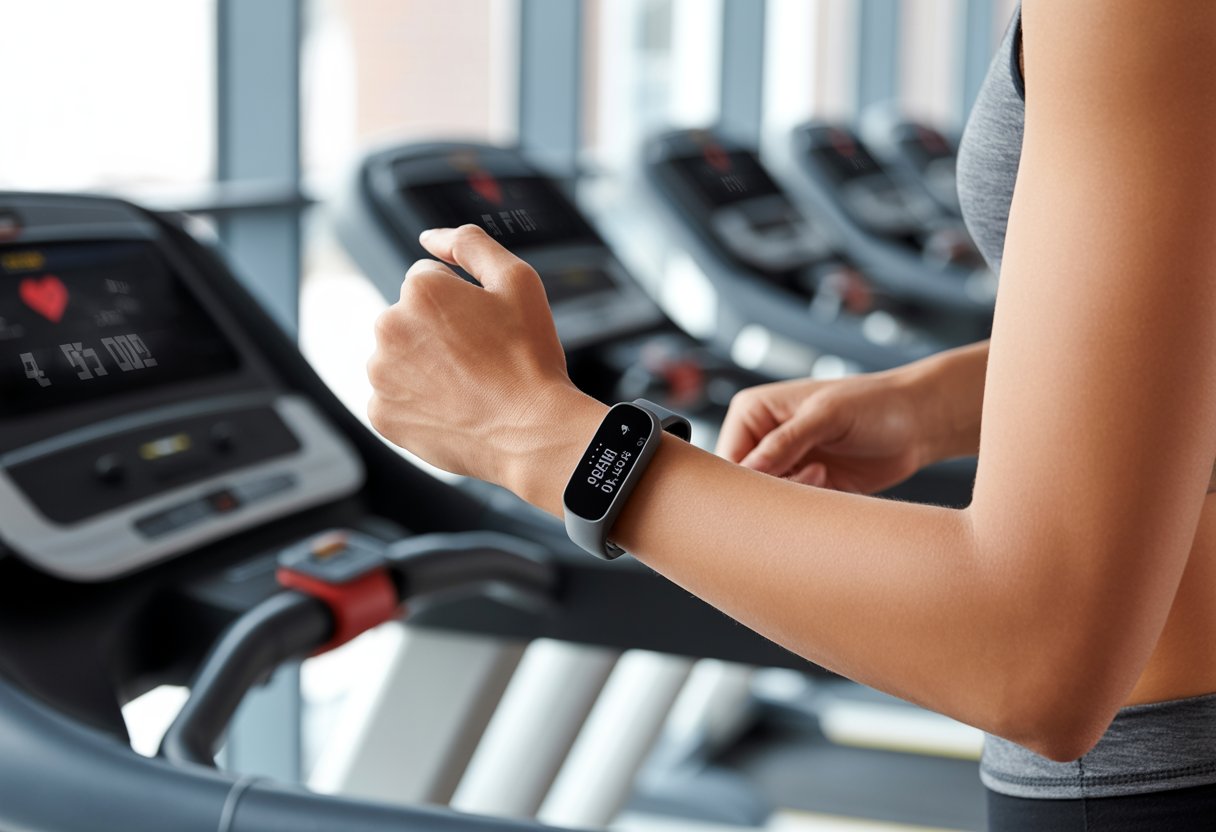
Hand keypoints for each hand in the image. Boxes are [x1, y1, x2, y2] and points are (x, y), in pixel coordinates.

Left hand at [366, 225, 598, 495]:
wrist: (532, 432)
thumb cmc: (530, 359)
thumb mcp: (518, 281)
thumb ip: (470, 244)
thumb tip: (429, 237)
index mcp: (419, 290)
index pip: (430, 279)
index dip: (464, 302)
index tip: (486, 329)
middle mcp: (389, 326)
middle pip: (411, 318)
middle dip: (439, 332)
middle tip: (480, 359)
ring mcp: (380, 374)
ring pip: (401, 357)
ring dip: (425, 365)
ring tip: (467, 386)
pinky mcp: (381, 413)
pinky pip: (395, 397)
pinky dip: (417, 401)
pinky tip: (451, 407)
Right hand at [716, 371, 930, 493]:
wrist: (917, 423)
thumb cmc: (873, 404)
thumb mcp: (826, 414)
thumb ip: (785, 441)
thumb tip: (747, 470)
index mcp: (753, 413)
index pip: (726, 458)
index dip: (744, 479)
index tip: (775, 484)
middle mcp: (762, 440)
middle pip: (742, 485)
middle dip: (769, 492)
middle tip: (806, 479)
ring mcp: (784, 465)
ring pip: (766, 502)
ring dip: (792, 497)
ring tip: (822, 474)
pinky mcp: (806, 487)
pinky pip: (791, 511)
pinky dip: (807, 506)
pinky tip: (829, 482)